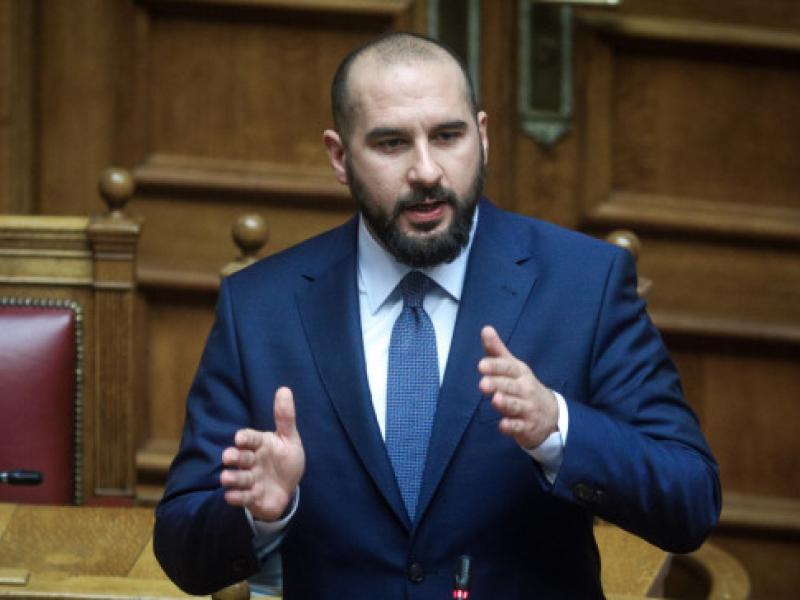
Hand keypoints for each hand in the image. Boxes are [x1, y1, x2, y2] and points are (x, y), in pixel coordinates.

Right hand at [220, 386, 305, 521]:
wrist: (288, 489)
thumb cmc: (285, 461)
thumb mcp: (289, 439)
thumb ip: (285, 417)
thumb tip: (284, 389)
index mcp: (261, 445)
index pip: (251, 439)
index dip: (246, 438)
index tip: (240, 438)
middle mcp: (253, 461)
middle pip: (241, 457)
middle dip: (234, 457)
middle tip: (228, 456)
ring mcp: (252, 480)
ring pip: (240, 477)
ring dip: (232, 477)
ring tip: (225, 478)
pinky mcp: (253, 497)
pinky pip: (244, 497)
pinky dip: (238, 497)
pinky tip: (231, 496)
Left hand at [478, 326, 557, 448]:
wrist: (551, 415)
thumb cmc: (524, 386)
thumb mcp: (513, 367)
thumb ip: (497, 350)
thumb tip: (485, 328)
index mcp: (520, 373)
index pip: (508, 367)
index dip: (495, 366)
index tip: (481, 365)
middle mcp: (525, 390)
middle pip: (510, 386)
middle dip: (497, 384)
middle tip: (483, 383)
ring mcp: (527, 409)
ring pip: (515, 406)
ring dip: (505, 403)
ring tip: (495, 400)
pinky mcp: (526, 427)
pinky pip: (518, 427)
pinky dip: (511, 426)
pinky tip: (503, 425)